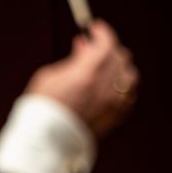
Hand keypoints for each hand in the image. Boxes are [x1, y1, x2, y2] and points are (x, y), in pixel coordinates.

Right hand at [25, 20, 138, 139]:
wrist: (44, 143)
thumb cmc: (41, 109)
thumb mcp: (49, 76)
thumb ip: (72, 59)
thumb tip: (83, 46)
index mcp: (87, 73)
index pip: (106, 42)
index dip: (101, 32)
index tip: (95, 29)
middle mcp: (104, 88)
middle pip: (120, 56)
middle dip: (108, 48)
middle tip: (95, 49)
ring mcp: (113, 104)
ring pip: (129, 76)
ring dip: (120, 68)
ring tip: (106, 69)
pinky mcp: (116, 119)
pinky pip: (129, 96)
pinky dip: (122, 88)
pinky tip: (110, 89)